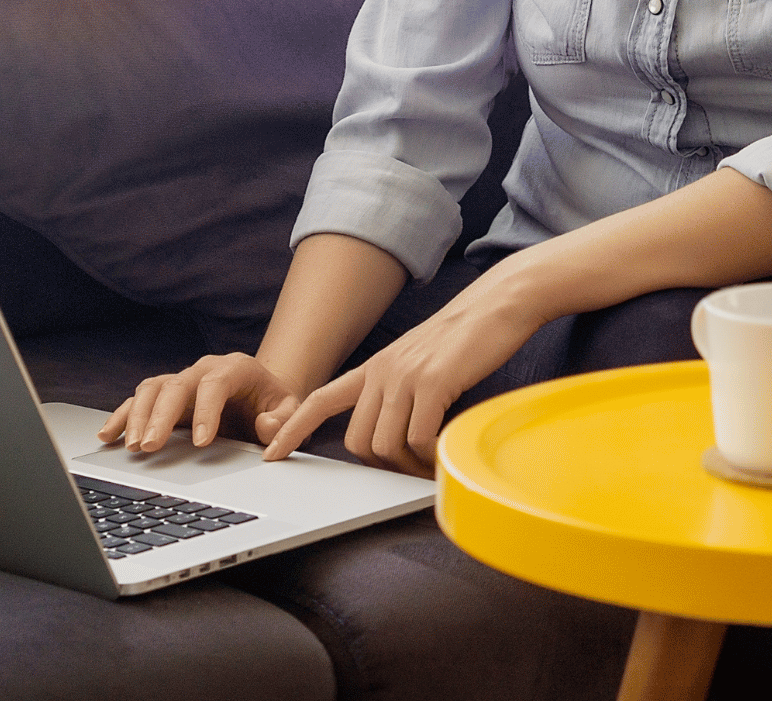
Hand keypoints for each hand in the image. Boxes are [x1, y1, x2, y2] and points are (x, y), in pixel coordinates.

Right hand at [99, 354, 304, 453]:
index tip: (201, 442)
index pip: (216, 383)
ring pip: (152, 389)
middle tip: (151, 447)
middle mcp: (204, 369)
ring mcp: (183, 381)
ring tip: (132, 447)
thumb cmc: (275, 406)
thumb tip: (266, 427)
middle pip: (176, 385)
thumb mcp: (292, 411)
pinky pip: (138, 400)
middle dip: (161, 416)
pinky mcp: (167, 396)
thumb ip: (284, 419)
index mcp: (236, 368)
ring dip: (138, 416)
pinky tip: (108, 436)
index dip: (206, 410)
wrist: (262, 397)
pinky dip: (122, 416)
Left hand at [263, 287, 541, 477]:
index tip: (272, 453)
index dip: (292, 429)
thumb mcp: (420, 361)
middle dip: (380, 464)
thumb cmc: (466, 338)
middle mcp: (383, 370)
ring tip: (432, 462)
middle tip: (410, 468)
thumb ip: (400, 391)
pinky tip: (445, 449)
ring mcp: (406, 375)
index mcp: (375, 366)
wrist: (499, 303)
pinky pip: (419, 440)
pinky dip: (431, 455)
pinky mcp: (434, 382)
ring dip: (408, 465)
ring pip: (385, 445)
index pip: (320, 399)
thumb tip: (397, 435)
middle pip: (357, 440)